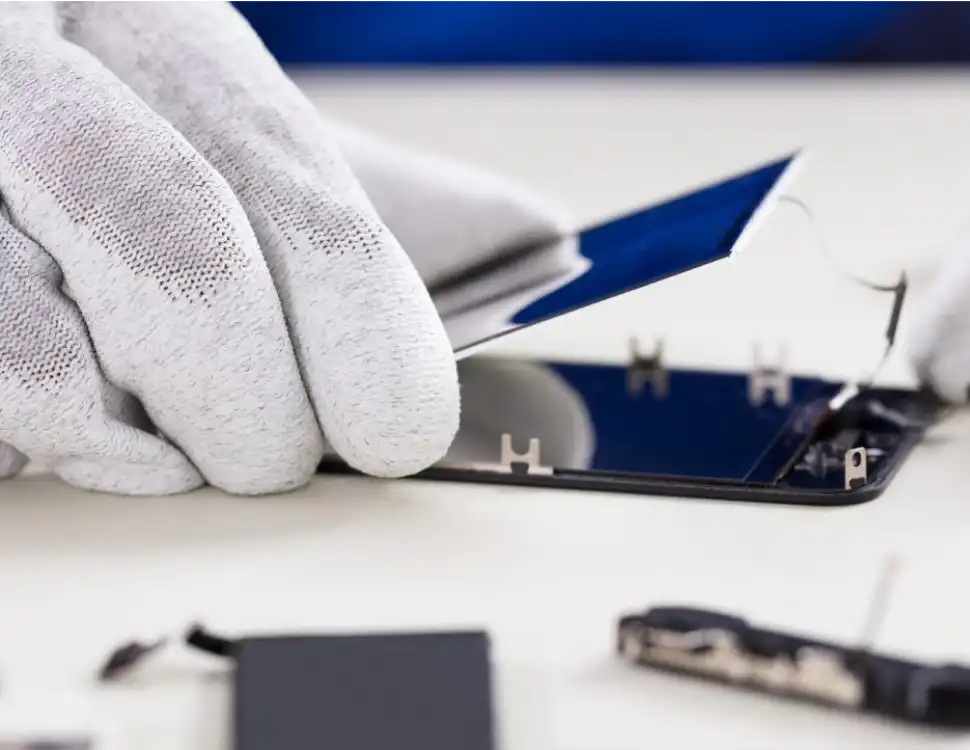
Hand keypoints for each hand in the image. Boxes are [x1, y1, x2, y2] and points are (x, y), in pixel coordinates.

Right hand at [0, 0, 568, 494]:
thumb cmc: (123, 132)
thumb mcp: (236, 125)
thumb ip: (374, 187)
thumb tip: (537, 232)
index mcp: (154, 19)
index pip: (291, 184)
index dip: (364, 324)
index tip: (400, 427)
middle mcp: (28, 64)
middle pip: (185, 260)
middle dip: (257, 404)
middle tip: (276, 455)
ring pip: (48, 358)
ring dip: (141, 443)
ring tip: (175, 447)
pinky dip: (49, 445)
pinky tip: (84, 425)